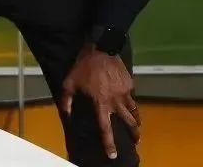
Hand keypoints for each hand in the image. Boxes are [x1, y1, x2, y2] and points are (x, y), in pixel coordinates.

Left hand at [59, 45, 139, 159]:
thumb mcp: (70, 82)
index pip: (106, 128)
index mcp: (101, 103)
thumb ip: (67, 99)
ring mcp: (125, 92)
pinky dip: (132, 102)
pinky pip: (132, 97)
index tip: (113, 154)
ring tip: (137, 126)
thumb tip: (65, 113)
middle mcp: (116, 101)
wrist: (102, 48)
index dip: (109, 143)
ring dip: (137, 120)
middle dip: (134, 134)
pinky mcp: (130, 84)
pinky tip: (129, 103)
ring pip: (134, 111)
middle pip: (129, 123)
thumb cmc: (84, 66)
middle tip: (136, 141)